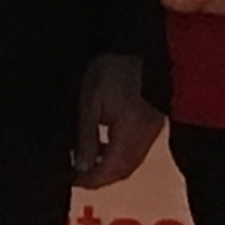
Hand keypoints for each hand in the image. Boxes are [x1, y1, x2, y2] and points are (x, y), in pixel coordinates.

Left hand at [73, 55, 163, 188]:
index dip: (89, 180)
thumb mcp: (91, 101)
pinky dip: (118, 154)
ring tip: (86, 160)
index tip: (70, 179)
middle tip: (76, 175)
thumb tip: (81, 168)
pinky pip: (135, 149)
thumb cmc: (114, 70)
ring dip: (109, 167)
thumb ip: (86, 137)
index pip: (109, 171)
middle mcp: (145, 139)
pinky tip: (104, 143)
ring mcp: (152, 131)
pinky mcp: (154, 122)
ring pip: (130, 162)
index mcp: (130, 135)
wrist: (143, 44)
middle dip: (99, 178)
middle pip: (122, 171)